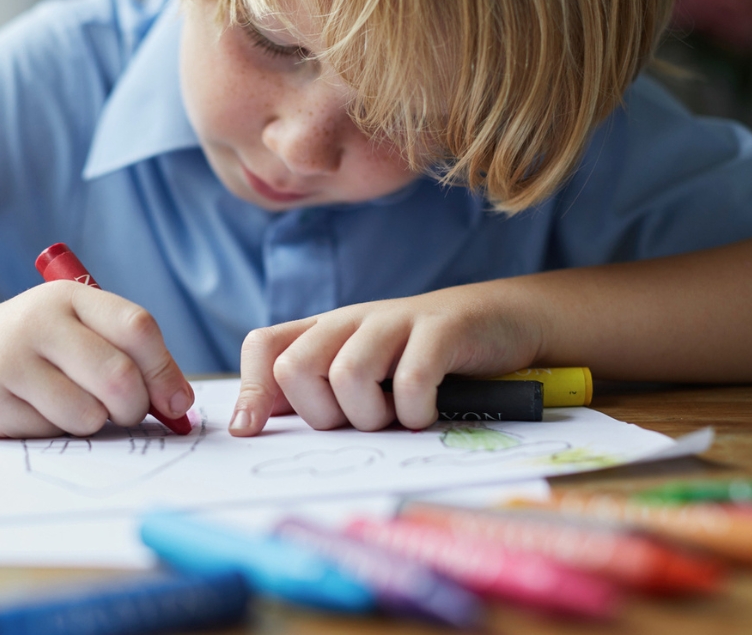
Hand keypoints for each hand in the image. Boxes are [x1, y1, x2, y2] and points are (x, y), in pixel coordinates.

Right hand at [0, 281, 193, 437]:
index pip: (137, 328)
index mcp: (69, 297)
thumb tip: (179, 404)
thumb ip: (125, 356)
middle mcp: (40, 320)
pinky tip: (30, 412)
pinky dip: (54, 432)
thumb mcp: (73, 333)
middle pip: (119, 376)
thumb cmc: (28, 351)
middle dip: (133, 408)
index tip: (176, 403)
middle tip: (122, 414)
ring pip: (88, 414)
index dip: (166, 371)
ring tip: (65, 407)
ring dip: (90, 425)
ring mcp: (10, 358)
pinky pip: (50, 432)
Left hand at [229, 282, 545, 435]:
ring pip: (347, 375)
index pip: (263, 347)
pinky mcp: (442, 329)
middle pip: (295, 368)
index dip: (251, 391)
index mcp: (324, 332)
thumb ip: (312, 394)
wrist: (501, 321)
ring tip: (395, 416)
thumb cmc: (421, 360)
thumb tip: (250, 425)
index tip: (252, 430)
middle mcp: (351, 321)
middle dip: (320, 414)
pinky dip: (415, 411)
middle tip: (358, 420)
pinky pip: (411, 379)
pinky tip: (425, 414)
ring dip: (370, 415)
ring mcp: (395, 320)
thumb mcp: (363, 375)